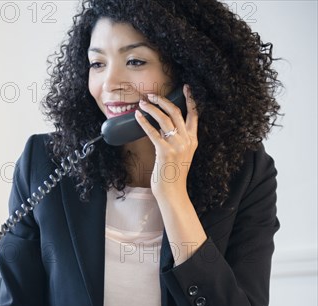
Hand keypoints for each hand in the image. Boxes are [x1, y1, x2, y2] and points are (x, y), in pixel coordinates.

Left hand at [134, 84, 198, 199]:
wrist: (173, 192)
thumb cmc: (173, 174)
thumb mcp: (180, 154)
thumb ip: (176, 140)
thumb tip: (164, 127)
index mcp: (193, 140)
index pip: (194, 115)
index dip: (190, 100)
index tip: (186, 87)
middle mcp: (187, 140)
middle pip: (176, 112)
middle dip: (163, 100)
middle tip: (151, 95)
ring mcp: (177, 145)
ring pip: (164, 119)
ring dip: (152, 108)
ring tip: (142, 103)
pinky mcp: (165, 151)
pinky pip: (153, 132)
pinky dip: (144, 122)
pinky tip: (137, 116)